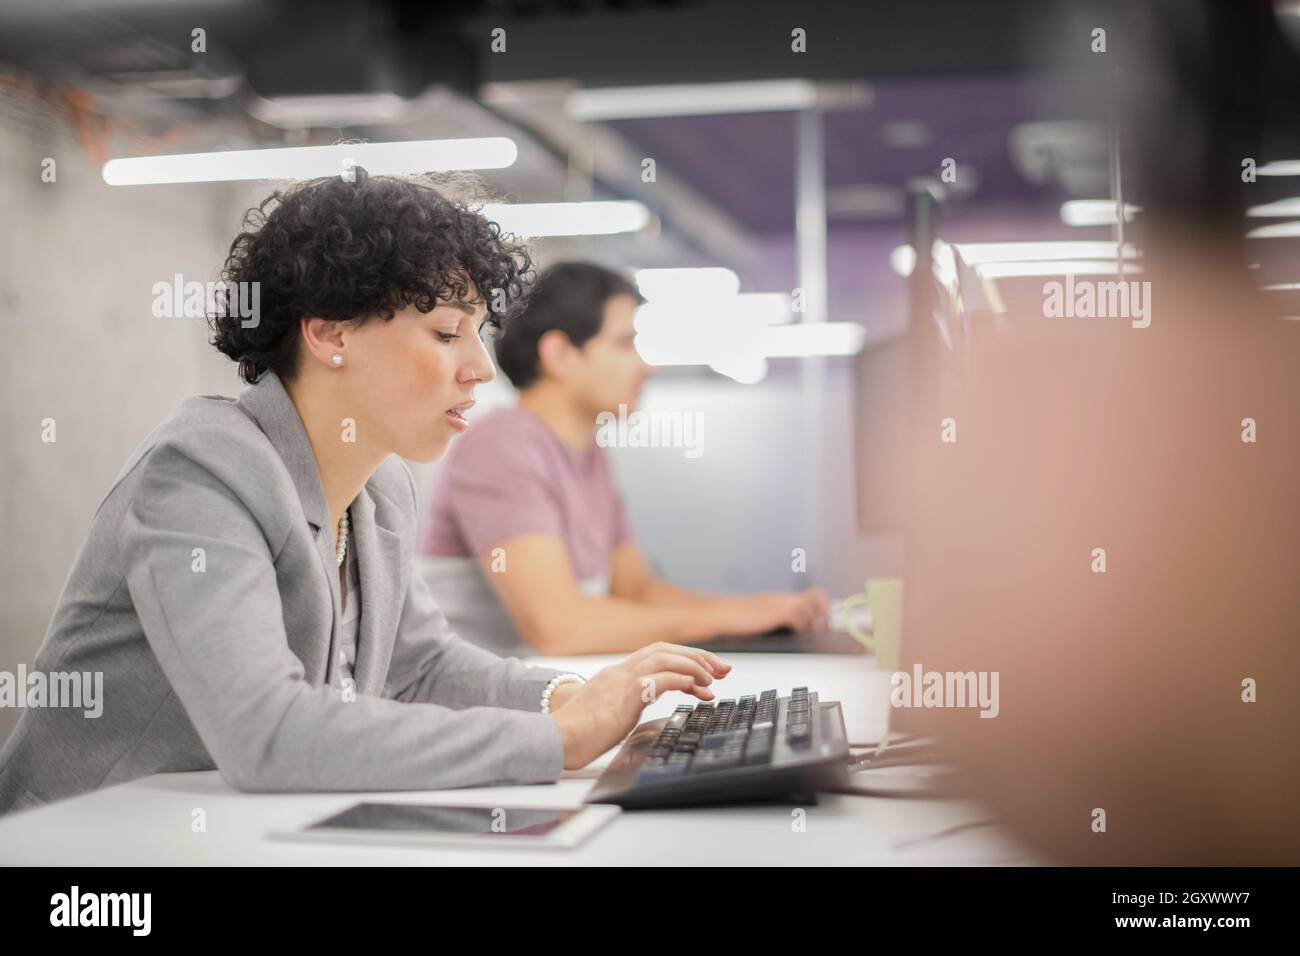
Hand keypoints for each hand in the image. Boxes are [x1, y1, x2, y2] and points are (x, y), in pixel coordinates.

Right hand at [548, 642, 730, 769]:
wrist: (555, 739)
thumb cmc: (576, 734)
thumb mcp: (606, 713)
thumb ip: (624, 703)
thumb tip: (643, 705)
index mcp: (615, 675)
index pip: (655, 654)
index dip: (683, 658)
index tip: (706, 672)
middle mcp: (619, 672)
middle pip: (665, 649)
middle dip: (697, 656)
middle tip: (721, 669)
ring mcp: (621, 681)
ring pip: (665, 657)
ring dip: (694, 665)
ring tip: (713, 679)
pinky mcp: (624, 696)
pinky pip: (660, 678)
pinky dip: (683, 679)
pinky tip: (697, 688)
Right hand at [713, 587, 829, 636]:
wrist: (724, 613)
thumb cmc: (738, 617)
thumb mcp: (762, 616)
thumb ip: (777, 620)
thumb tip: (791, 630)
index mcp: (782, 598)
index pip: (813, 594)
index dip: (822, 605)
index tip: (823, 619)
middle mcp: (785, 598)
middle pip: (818, 596)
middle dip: (824, 612)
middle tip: (822, 626)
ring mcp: (782, 604)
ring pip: (811, 608)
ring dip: (814, 622)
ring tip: (810, 633)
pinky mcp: (778, 613)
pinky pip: (800, 618)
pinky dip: (802, 627)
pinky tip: (795, 634)